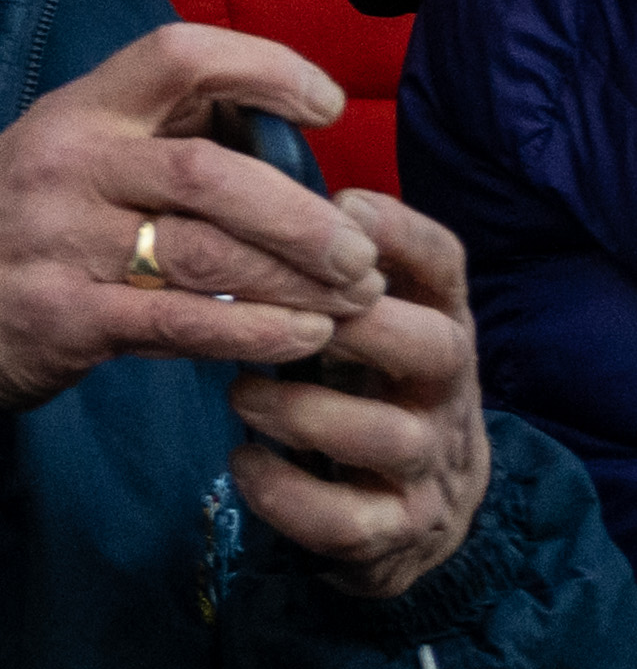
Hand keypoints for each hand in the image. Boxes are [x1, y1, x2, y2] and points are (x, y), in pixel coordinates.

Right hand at [0, 24, 377, 413]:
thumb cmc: (23, 219)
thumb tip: (276, 132)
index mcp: (78, 110)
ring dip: (300, 282)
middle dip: (305, 217)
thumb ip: (160, 136)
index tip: (325, 104)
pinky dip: (259, 332)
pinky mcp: (67, 316)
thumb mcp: (70, 150)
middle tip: (360, 253)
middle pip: (212, 172)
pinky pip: (184, 324)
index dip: (264, 66)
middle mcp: (69, 164)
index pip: (177, 54)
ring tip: (352, 301)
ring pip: (209, 254)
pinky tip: (305, 337)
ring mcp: (62, 240)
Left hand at [233, 189, 495, 601]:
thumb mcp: (348, 306)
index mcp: (432, 317)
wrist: (401, 508)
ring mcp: (426, 463)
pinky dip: (287, 492)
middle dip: (352, 324)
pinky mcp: (394, 531)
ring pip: (386, 434)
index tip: (339, 205)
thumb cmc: (352, 374)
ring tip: (237, 392)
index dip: (396, 232)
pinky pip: (349, 520)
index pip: (443, 262)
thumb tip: (225, 138)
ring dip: (301, 410)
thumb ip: (305, 245)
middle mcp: (444, 388)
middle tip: (270, 311)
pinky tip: (242, 462)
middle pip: (434, 345)